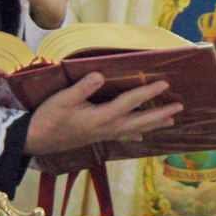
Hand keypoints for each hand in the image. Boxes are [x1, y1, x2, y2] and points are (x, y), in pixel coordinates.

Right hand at [24, 72, 182, 155]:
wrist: (35, 140)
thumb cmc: (48, 117)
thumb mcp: (62, 99)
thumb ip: (82, 88)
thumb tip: (100, 75)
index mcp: (100, 118)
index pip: (129, 103)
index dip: (147, 92)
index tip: (164, 84)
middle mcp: (106, 128)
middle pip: (139, 121)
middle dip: (160, 113)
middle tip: (179, 107)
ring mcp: (103, 135)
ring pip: (134, 130)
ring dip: (153, 124)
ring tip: (171, 120)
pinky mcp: (98, 137)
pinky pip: (123, 136)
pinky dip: (136, 135)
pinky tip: (142, 136)